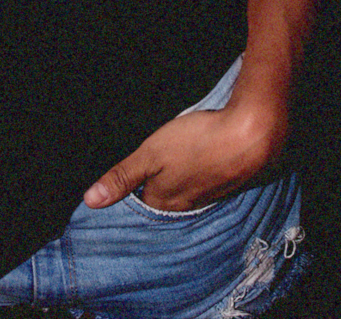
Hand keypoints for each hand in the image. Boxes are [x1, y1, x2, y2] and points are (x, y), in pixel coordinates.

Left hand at [83, 82, 288, 213]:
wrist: (250, 136)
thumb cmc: (196, 142)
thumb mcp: (152, 154)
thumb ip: (123, 176)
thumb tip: (90, 201)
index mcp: (164, 200)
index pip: (140, 204)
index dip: (131, 191)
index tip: (123, 182)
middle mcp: (185, 205)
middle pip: (162, 202)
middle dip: (153, 190)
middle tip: (146, 173)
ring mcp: (208, 195)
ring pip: (184, 193)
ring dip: (177, 183)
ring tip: (170, 169)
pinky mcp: (225, 182)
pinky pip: (204, 185)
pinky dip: (198, 176)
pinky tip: (198, 165)